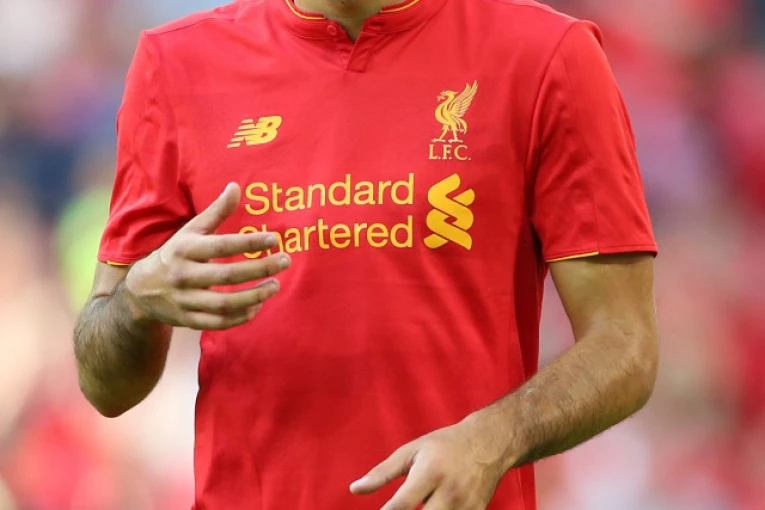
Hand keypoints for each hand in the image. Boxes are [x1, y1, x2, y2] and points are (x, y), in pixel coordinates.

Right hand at [123, 182, 289, 329]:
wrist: (140, 290)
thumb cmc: (175, 254)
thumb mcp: (191, 231)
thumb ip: (216, 211)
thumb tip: (236, 186)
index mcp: (185, 249)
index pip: (222, 246)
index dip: (249, 242)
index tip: (274, 238)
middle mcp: (184, 275)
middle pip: (227, 275)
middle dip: (260, 269)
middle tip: (285, 261)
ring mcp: (186, 300)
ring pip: (225, 303)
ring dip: (254, 296)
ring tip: (275, 286)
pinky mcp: (189, 320)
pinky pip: (219, 322)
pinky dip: (240, 317)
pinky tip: (257, 306)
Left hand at [350, 419, 506, 509]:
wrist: (489, 443)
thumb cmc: (444, 445)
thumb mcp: (411, 451)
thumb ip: (382, 473)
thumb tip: (354, 489)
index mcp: (430, 472)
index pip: (402, 505)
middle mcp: (449, 492)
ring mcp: (465, 506)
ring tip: (420, 506)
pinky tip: (433, 508)